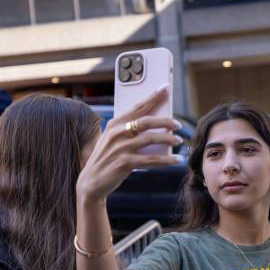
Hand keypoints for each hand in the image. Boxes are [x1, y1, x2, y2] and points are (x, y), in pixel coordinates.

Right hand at [77, 87, 182, 201]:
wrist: (91, 182)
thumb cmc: (107, 159)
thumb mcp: (114, 140)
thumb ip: (129, 130)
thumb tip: (157, 123)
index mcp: (114, 123)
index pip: (137, 106)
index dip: (153, 96)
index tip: (165, 87)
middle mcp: (117, 132)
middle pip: (147, 121)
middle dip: (166, 121)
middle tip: (179, 124)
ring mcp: (120, 147)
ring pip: (151, 139)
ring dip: (168, 139)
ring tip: (179, 141)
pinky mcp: (125, 163)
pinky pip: (151, 159)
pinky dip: (167, 160)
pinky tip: (177, 159)